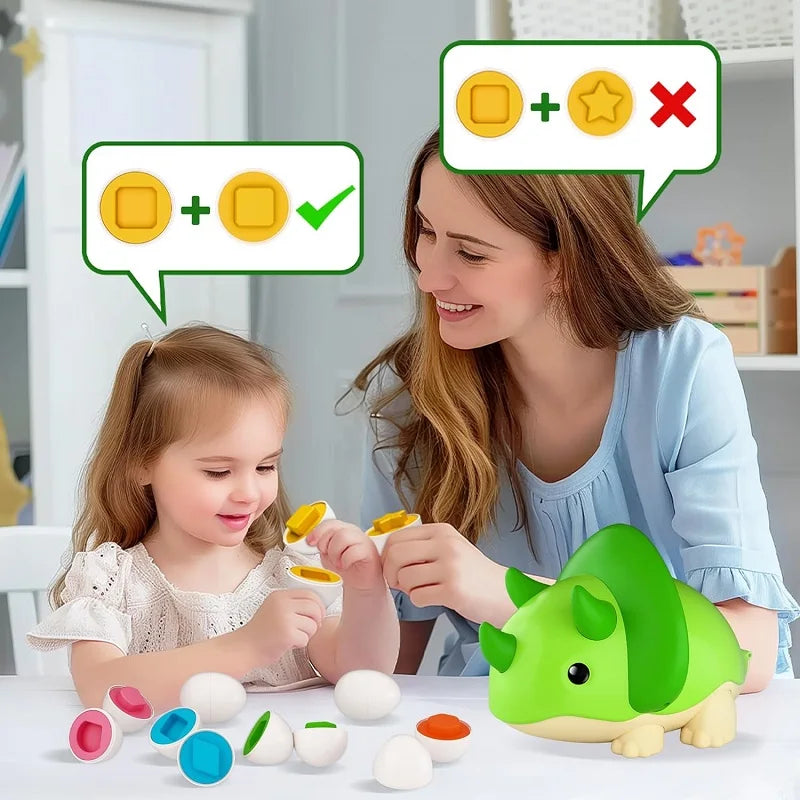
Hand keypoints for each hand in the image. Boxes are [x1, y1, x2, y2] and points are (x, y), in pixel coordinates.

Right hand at [240, 588, 324, 664]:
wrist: (243, 647)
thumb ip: (292, 604)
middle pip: (314, 608)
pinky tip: (288, 644)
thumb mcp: (274, 608)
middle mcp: (282, 604)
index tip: (318, 614)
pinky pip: (306, 639)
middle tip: (311, 628)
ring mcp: (285, 618)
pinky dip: (300, 644)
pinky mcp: (287, 634)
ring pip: (313, 625)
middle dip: (317, 620)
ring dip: (308, 634)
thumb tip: (317, 606)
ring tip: (294, 637)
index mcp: (280, 596)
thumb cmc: (260, 632)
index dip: (319, 605)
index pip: (309, 594)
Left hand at [305, 519, 383, 591]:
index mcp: (343, 530)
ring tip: (337, 562)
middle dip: (325, 543)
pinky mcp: (369, 551)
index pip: (329, 523)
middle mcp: (353, 532)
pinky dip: (345, 560)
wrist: (360, 583)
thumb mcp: (328, 555)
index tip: (310, 542)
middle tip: (327, 555)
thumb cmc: (346, 568)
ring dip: (335, 552)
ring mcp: (362, 540)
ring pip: (343, 536)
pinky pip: (354, 551)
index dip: (317, 531)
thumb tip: (311, 540)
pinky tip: (345, 565)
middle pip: (334, 528)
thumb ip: (322, 545)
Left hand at [381, 522, 507, 623]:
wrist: (505, 593)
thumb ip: (421, 547)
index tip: (393, 568)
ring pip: (404, 578)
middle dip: (391, 574)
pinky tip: (436, 598)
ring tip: (426, 590)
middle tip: (401, 583)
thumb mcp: (449, 549)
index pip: (396, 537)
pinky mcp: (453, 590)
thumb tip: (385, 555)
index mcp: (441, 531)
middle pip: (395, 555)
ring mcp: (451, 567)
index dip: (387, 556)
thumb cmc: (472, 574)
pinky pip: (417, 597)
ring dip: (408, 590)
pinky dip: (421, 601)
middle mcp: (446, 544)